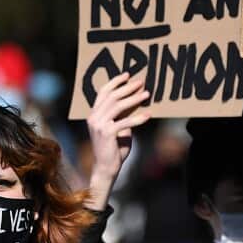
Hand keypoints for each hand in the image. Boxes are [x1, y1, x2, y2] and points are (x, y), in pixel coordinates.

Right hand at [85, 72, 150, 209]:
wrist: (106, 167)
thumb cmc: (114, 148)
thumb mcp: (118, 128)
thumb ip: (122, 115)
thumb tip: (135, 100)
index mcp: (94, 114)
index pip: (103, 92)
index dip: (115, 82)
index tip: (127, 75)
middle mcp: (94, 117)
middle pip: (112, 96)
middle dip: (127, 87)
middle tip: (141, 82)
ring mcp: (99, 125)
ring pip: (118, 106)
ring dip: (134, 99)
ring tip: (147, 94)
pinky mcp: (107, 133)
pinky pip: (124, 122)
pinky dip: (138, 118)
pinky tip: (148, 115)